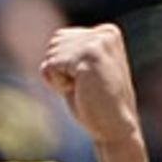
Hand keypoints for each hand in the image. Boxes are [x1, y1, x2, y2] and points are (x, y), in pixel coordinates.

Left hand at [40, 24, 139, 146]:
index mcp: (106, 33)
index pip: (60, 39)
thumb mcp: (80, 74)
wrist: (115, 129)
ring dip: (59, 78)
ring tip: (83, 89)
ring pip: (52, 53)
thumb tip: (46, 61)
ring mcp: (98, 42)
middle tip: (83, 88)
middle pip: (54, 43)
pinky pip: (52, 65)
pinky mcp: (89, 55)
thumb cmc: (95, 106)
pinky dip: (58, 84)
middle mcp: (104, 32)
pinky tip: (79, 91)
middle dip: (59, 70)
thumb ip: (68, 57)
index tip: (85, 82)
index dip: (63, 66)